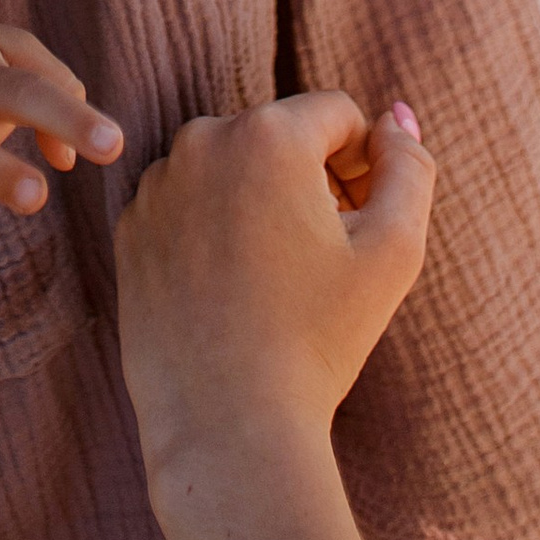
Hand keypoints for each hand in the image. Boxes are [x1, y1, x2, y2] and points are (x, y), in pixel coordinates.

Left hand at [115, 92, 433, 476]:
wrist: (228, 424)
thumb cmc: (318, 338)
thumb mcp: (394, 251)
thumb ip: (410, 168)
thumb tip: (395, 119)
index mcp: (268, 133)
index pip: (337, 115)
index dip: (362, 166)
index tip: (358, 226)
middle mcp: (203, 139)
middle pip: (280, 136)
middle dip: (308, 180)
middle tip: (321, 258)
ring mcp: (157, 185)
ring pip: (231, 168)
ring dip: (258, 201)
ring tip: (274, 278)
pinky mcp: (130, 229)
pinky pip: (187, 205)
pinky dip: (212, 231)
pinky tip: (230, 291)